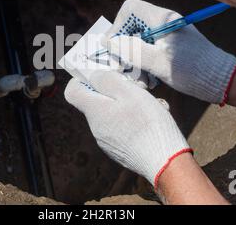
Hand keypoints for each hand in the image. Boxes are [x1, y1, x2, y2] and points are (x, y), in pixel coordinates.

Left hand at [64, 70, 191, 186]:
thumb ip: (107, 79)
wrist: (163, 161)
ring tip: (151, 104)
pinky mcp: (120, 150)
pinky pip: (122, 128)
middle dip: (114, 90)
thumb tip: (93, 75)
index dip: (82, 79)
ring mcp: (107, 141)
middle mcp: (96, 128)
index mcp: (94, 111)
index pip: (72, 92)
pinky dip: (134, 120)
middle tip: (136, 87)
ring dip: (128, 105)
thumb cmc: (147, 123)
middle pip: (97, 101)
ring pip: (112, 114)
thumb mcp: (128, 91)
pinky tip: (153, 119)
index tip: (100, 74)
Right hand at [103, 0, 235, 103]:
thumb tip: (108, 42)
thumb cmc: (193, 70)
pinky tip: (150, 81)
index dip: (117, 27)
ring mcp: (167, 36)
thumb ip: (131, 50)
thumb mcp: (158, 62)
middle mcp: (163, 23)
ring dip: (134, 61)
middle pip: (131, 27)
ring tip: (141, 80)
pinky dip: (145, 65)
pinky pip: (149, 51)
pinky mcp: (171, 48)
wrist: (223, 80)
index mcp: (162, 19)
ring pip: (138, 42)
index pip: (130, 9)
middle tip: (124, 68)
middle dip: (124, 48)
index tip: (115, 48)